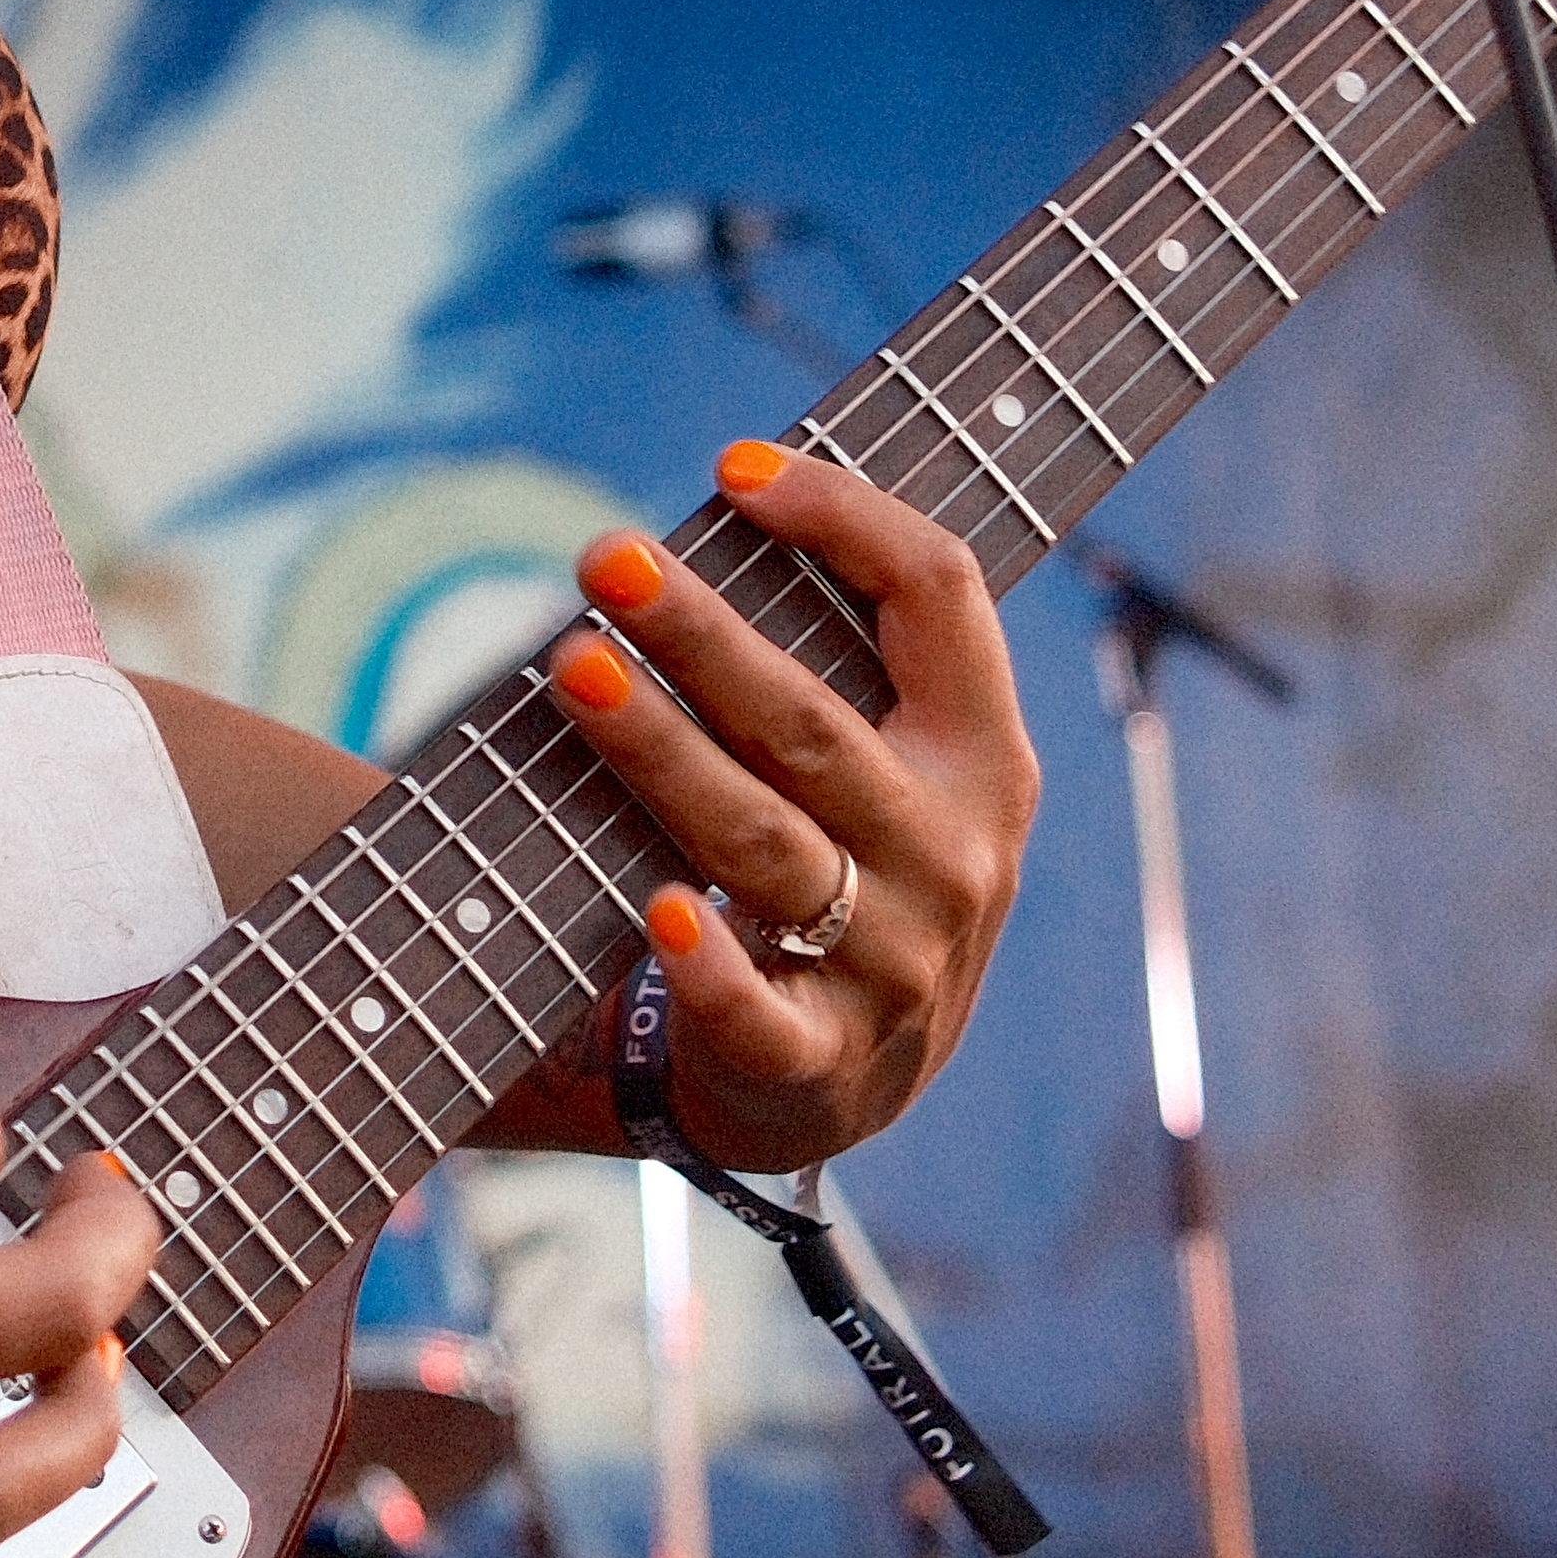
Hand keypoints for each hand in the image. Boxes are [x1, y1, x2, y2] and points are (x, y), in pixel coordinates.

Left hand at [543, 442, 1033, 1170]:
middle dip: (703, 632)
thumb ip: (847, 667)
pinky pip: (760, 1012)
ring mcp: (891, 963)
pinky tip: (659, 910)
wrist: (853, 1090)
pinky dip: (711, 967)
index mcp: (983, 758)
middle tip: (606, 556)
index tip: (733, 467)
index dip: (845, 518)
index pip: (940, 597)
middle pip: (814, 722)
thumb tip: (726, 503)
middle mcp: (951, 854)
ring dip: (663, 750)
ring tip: (573, 669)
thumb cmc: (853, 875)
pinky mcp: (817, 1062)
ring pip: (761, 840)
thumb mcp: (900, 774)